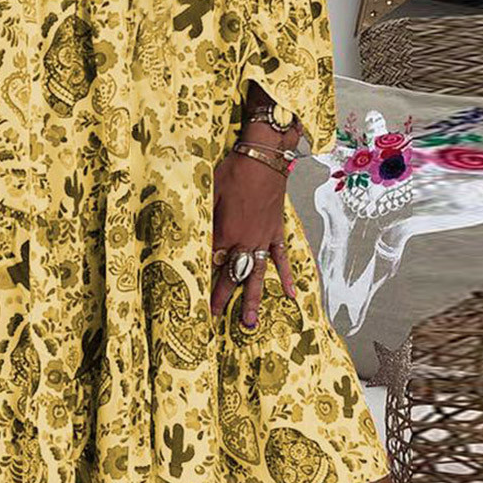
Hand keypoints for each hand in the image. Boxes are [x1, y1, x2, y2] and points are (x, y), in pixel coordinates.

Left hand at [210, 149, 296, 329]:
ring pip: (257, 276)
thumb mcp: (210, 195)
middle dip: (222, 298)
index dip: (202, 279)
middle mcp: (246, 242)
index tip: (194, 296)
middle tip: (213, 317)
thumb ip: (206, 221)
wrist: (263, 159)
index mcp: (226, 233)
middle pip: (232, 276)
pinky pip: (281, 259)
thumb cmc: (233, 173)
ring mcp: (263, 240)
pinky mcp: (276, 232)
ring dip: (252, 300)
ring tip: (249, 323)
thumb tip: (198, 240)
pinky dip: (285, 276)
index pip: (212, 262)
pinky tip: (289, 294)